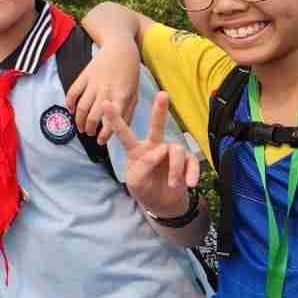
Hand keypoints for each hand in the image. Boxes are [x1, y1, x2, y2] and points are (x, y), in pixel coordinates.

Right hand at [67, 45, 140, 142]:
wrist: (119, 48)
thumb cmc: (130, 72)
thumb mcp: (134, 93)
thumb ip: (128, 111)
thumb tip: (121, 128)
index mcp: (121, 95)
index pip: (112, 119)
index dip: (105, 133)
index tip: (101, 141)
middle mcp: (105, 90)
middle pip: (93, 115)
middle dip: (90, 128)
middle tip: (90, 134)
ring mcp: (93, 83)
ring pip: (81, 106)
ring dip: (79, 120)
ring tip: (81, 127)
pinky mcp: (83, 76)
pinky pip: (72, 92)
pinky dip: (69, 103)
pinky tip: (70, 110)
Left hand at [102, 93, 199, 216]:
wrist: (162, 203)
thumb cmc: (144, 189)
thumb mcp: (135, 182)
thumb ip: (143, 166)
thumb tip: (161, 150)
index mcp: (136, 150)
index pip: (124, 133)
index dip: (115, 119)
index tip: (105, 103)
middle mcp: (154, 146)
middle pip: (156, 126)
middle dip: (159, 110)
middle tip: (162, 94)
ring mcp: (170, 152)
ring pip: (175, 149)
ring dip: (175, 169)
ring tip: (173, 184)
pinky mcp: (186, 160)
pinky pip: (191, 161)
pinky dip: (191, 173)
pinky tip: (190, 183)